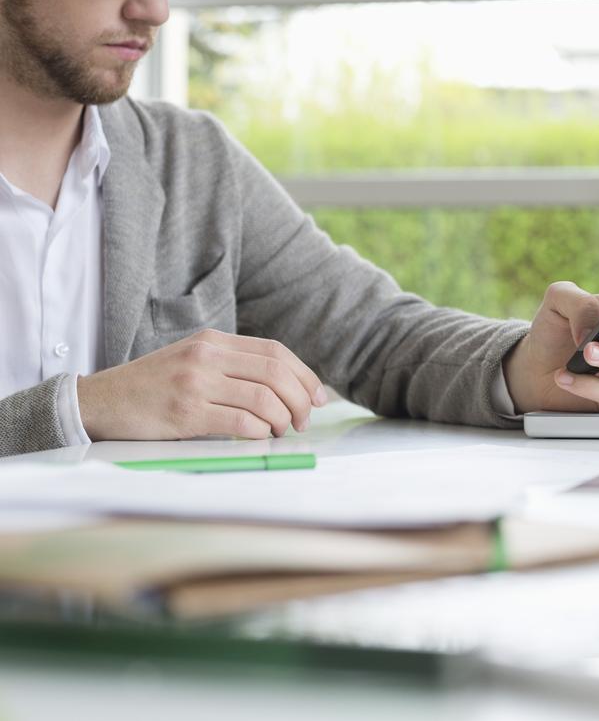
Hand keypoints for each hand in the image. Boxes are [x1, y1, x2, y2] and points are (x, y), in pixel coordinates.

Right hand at [77, 329, 327, 440]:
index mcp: (213, 341)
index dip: (305, 375)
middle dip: (301, 400)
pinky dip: (260, 432)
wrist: (100, 401)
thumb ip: (233, 367)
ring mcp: (196, 383)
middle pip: (276, 373)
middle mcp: (207, 356)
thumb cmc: (152, 387)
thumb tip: (287, 389)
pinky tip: (259, 437)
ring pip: (264, 398)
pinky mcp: (186, 412)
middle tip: (304, 421)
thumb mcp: (193, 361)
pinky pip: (241, 422)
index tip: (319, 397)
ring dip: (283, 419)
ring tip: (282, 431)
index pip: (275, 352)